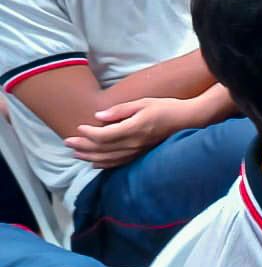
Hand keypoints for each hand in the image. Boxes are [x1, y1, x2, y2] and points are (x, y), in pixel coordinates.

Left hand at [65, 97, 189, 166]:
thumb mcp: (143, 102)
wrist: (189, 119)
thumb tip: (99, 116)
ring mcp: (139, 151)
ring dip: (90, 156)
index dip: (88, 133)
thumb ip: (120, 110)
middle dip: (83, 146)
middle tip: (67, 142)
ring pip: (108, 159)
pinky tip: (94, 162)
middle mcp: (135, 143)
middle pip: (102, 149)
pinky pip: (119, 163)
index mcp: (134, 128)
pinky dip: (104, 164)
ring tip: (76, 153)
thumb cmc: (167, 107)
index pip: (104, 135)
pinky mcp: (141, 154)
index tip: (79, 127)